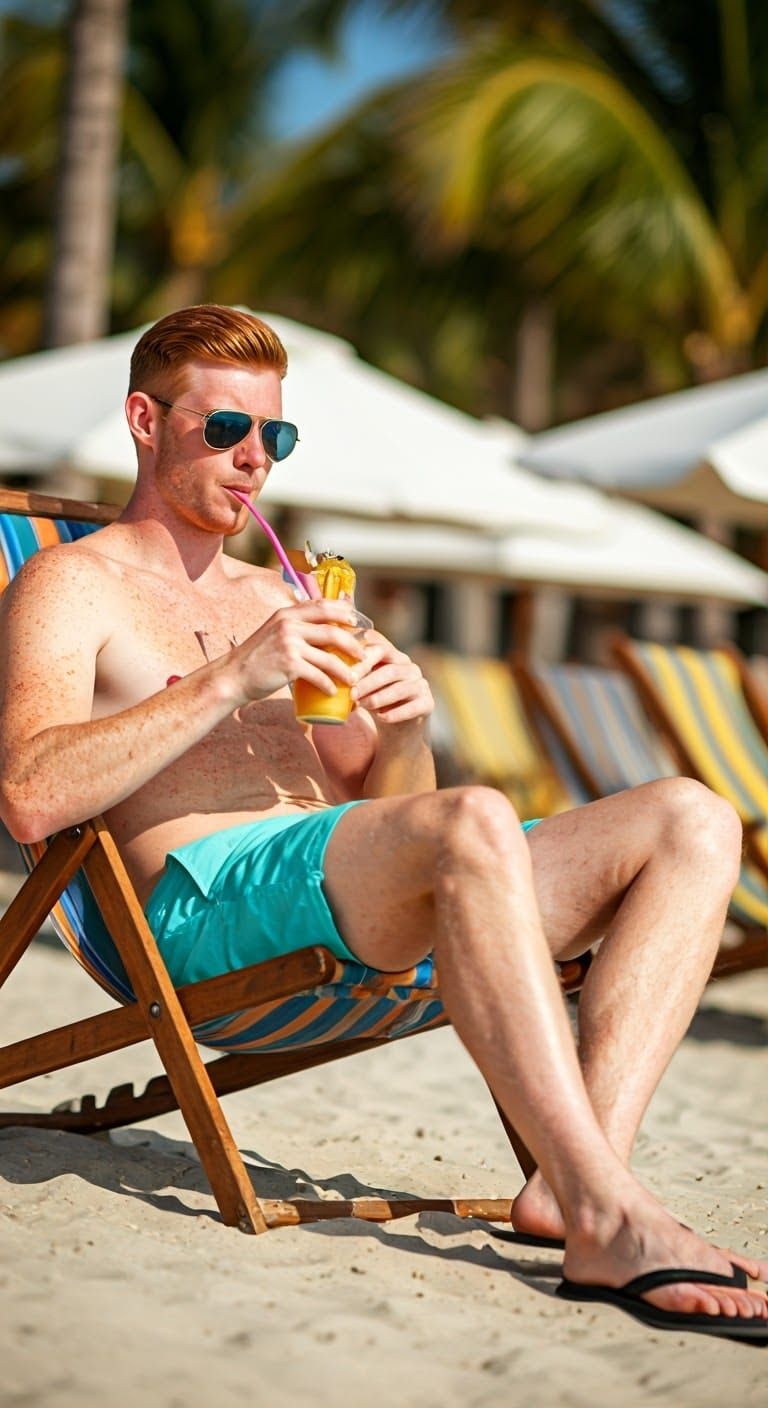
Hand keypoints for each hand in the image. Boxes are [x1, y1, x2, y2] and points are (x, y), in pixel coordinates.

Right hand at [231, 599, 365, 702]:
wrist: (233, 676)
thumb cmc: (256, 658)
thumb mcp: (273, 632)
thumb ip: (294, 627)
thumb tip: (320, 631)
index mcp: (287, 614)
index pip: (322, 605)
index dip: (344, 612)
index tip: (356, 621)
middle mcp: (289, 625)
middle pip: (332, 630)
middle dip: (352, 644)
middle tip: (362, 655)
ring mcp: (289, 644)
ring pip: (329, 656)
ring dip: (345, 670)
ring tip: (353, 679)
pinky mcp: (289, 665)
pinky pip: (318, 675)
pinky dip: (329, 685)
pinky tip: (333, 691)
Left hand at [350, 631, 433, 727]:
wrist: (398, 730)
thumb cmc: (377, 702)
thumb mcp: (364, 685)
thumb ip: (353, 675)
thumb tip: (327, 672)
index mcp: (394, 658)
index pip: (381, 648)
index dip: (363, 658)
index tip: (346, 672)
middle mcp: (410, 668)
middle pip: (389, 670)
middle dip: (368, 682)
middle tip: (351, 693)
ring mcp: (421, 685)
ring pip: (400, 689)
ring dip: (378, 698)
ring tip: (362, 706)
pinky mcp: (428, 704)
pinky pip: (413, 707)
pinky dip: (395, 713)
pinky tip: (382, 718)